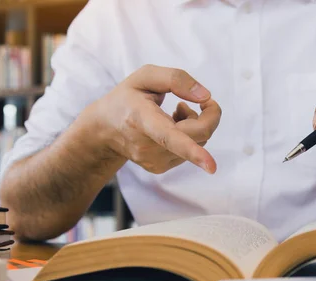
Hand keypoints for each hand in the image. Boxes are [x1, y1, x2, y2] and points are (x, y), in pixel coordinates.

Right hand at [83, 64, 221, 174]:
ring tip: (174, 114)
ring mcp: (154, 161)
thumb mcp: (145, 76)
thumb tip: (206, 96)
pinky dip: (189, 137)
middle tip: (191, 102)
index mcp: (142, 119)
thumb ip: (176, 79)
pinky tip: (171, 127)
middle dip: (208, 115)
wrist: (104, 129)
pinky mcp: (159, 168)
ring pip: (199, 143)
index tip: (211, 167)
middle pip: (198, 135)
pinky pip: (190, 151)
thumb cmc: (127, 98)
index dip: (193, 151)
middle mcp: (147, 146)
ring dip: (195, 125)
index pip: (170, 137)